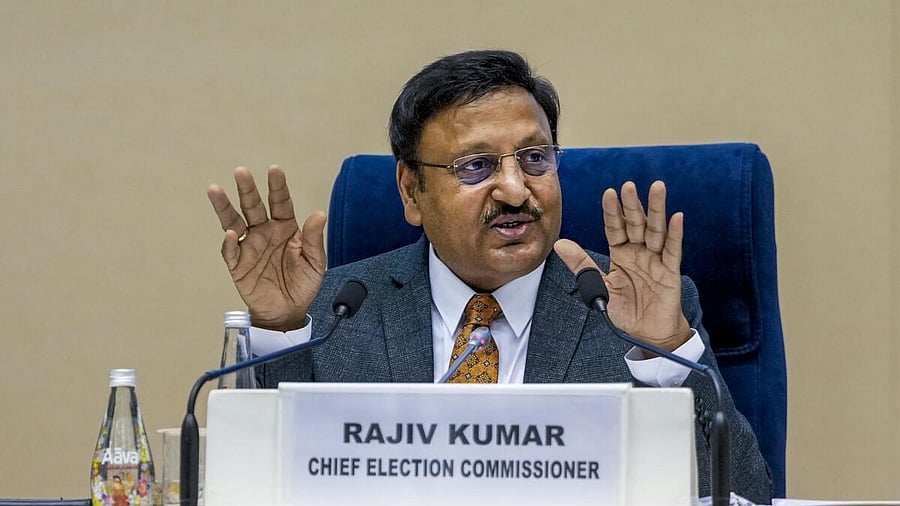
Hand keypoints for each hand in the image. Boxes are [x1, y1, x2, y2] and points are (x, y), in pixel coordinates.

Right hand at [207, 166, 325, 330]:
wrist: (288, 311)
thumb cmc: (303, 284)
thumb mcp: (315, 262)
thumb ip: (315, 238)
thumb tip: (319, 214)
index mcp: (285, 227)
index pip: (280, 202)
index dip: (277, 187)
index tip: (274, 170)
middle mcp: (265, 232)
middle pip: (254, 206)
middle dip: (247, 189)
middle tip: (241, 172)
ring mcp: (249, 246)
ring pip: (234, 221)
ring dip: (225, 207)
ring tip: (215, 190)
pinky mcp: (238, 264)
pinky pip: (231, 251)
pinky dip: (229, 242)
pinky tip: (230, 233)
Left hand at [555, 180, 689, 351]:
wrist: (647, 333)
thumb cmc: (626, 309)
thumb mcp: (599, 287)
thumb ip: (582, 265)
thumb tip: (560, 244)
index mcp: (621, 253)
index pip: (615, 228)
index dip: (612, 212)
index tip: (609, 193)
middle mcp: (639, 252)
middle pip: (636, 224)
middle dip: (632, 205)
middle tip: (628, 186)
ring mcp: (656, 260)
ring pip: (656, 230)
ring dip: (656, 210)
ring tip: (657, 188)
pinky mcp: (670, 272)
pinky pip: (672, 250)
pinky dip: (675, 234)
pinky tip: (676, 217)